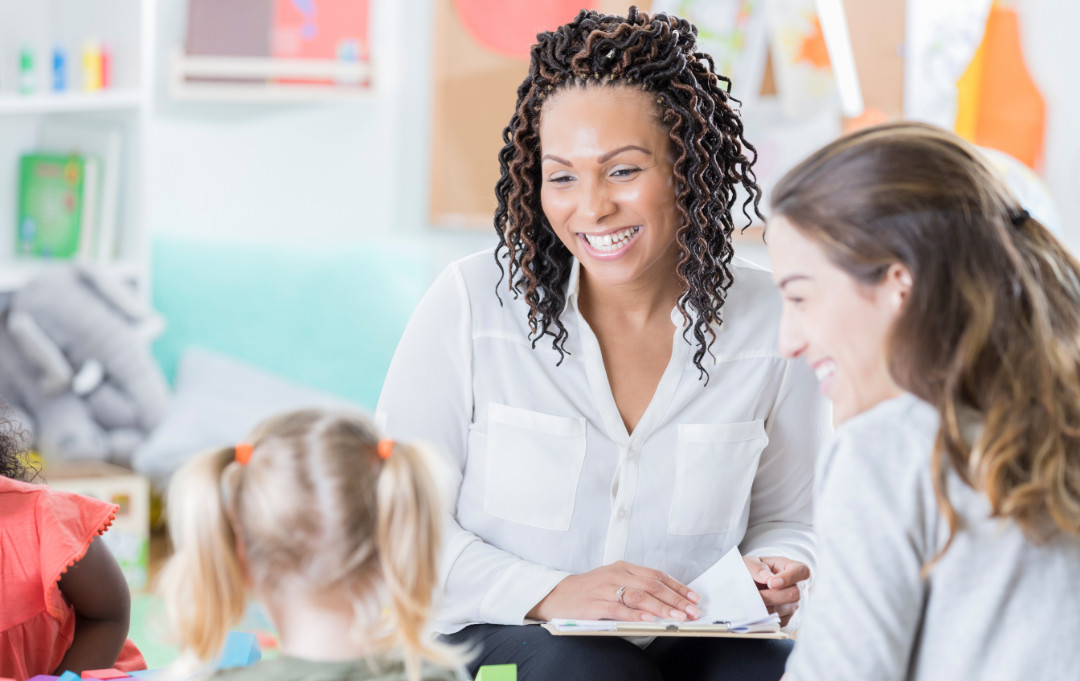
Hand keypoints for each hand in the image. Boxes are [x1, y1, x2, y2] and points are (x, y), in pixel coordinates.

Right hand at [528, 561, 700, 622]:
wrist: (556, 595)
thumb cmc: (588, 591)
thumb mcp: (614, 582)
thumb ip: (636, 587)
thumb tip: (667, 601)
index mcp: (623, 567)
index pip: (657, 575)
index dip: (678, 587)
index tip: (694, 598)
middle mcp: (616, 574)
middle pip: (652, 586)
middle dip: (676, 599)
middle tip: (692, 611)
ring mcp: (605, 588)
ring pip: (639, 596)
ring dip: (662, 607)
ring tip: (678, 616)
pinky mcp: (594, 604)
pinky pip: (619, 609)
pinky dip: (636, 614)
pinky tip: (650, 619)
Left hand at [743, 555, 809, 627]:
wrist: (753, 584)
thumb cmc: (754, 569)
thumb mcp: (751, 562)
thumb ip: (756, 567)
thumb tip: (766, 577)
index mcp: (792, 568)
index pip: (802, 571)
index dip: (789, 578)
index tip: (770, 583)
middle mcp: (797, 587)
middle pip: (794, 594)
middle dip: (771, 596)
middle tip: (754, 595)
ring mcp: (793, 604)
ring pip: (785, 610)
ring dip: (765, 607)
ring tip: (750, 602)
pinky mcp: (786, 617)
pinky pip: (778, 621)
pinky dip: (764, 617)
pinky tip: (754, 609)